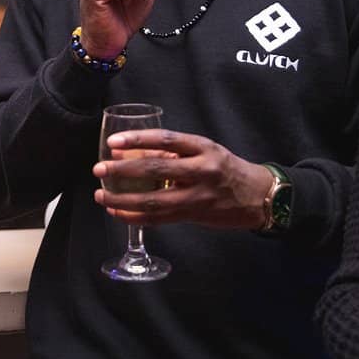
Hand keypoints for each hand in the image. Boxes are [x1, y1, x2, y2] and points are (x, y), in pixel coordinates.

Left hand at [91, 128, 271, 228]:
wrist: (259, 196)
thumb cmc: (225, 168)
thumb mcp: (204, 151)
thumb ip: (171, 153)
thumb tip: (128, 153)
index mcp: (203, 147)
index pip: (166, 139)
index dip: (138, 140)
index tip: (113, 142)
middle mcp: (202, 170)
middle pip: (156, 170)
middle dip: (123, 171)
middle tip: (99, 169)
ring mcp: (199, 196)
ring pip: (155, 200)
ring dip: (123, 200)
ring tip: (101, 196)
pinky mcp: (195, 216)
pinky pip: (160, 218)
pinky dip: (135, 217)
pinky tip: (118, 212)